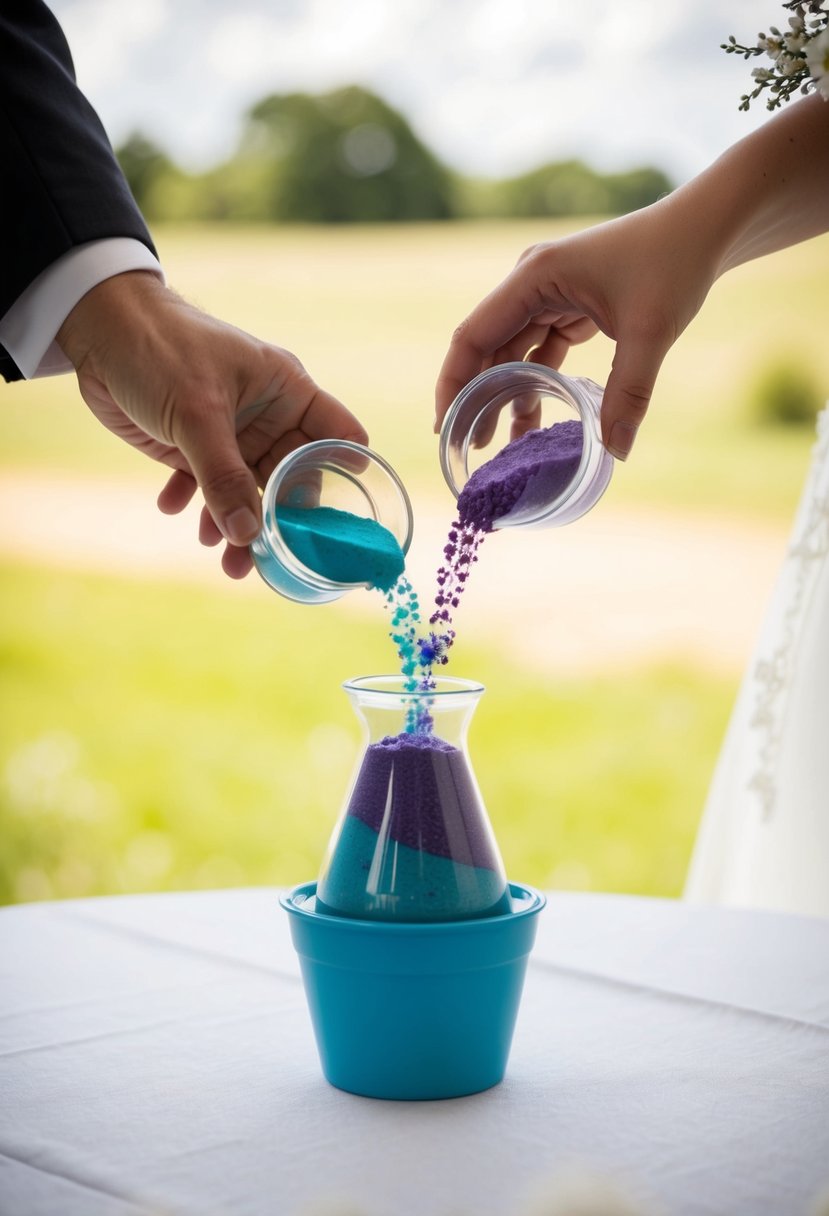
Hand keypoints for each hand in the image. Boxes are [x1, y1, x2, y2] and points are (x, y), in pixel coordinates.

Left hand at [57, 272, 367, 576]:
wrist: (100, 330)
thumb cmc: (161, 349)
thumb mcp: (198, 414)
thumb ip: (224, 478)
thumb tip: (247, 536)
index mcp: (287, 391)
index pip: (337, 434)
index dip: (345, 473)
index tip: (340, 522)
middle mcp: (266, 416)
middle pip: (290, 479)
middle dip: (278, 519)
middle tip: (269, 560)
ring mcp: (232, 434)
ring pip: (246, 491)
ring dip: (234, 523)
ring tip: (223, 559)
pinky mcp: (194, 446)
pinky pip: (205, 487)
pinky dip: (193, 503)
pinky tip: (172, 506)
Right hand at [435, 198, 719, 460]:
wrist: (708, 226)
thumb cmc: (675, 262)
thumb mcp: (651, 331)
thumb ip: (629, 393)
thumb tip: (615, 453)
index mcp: (533, 276)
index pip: (472, 336)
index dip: (453, 384)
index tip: (445, 429)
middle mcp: (531, 282)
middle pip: (487, 348)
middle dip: (479, 398)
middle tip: (473, 450)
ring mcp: (548, 293)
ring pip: (513, 353)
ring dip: (509, 395)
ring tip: (507, 444)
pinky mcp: (569, 305)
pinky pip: (539, 351)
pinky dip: (536, 384)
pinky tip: (536, 419)